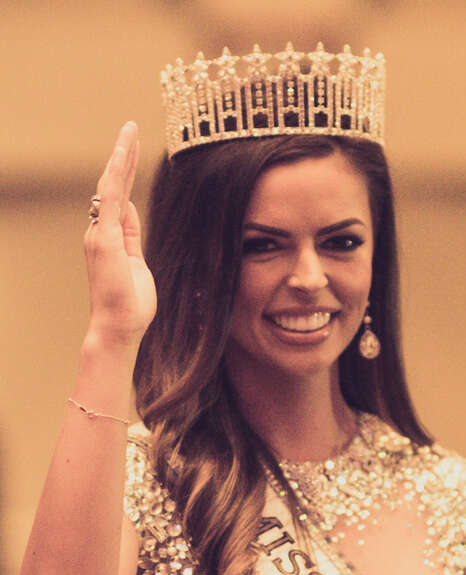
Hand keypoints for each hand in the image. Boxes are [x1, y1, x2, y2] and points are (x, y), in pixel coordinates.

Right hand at [83, 121, 156, 346]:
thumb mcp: (136, 263)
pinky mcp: (105, 237)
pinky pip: (111, 197)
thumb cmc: (129, 304)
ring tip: (129, 130)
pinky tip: (123, 151)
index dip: (126, 174)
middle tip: (130, 128)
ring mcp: (100, 233)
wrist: (119, 327)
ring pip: (111, 185)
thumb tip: (129, 211)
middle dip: (123, 157)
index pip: (119, 199)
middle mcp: (100, 232)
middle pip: (113, 186)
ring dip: (121, 156)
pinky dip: (117, 172)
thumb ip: (132, 237)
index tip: (132, 152)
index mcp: (110, 238)